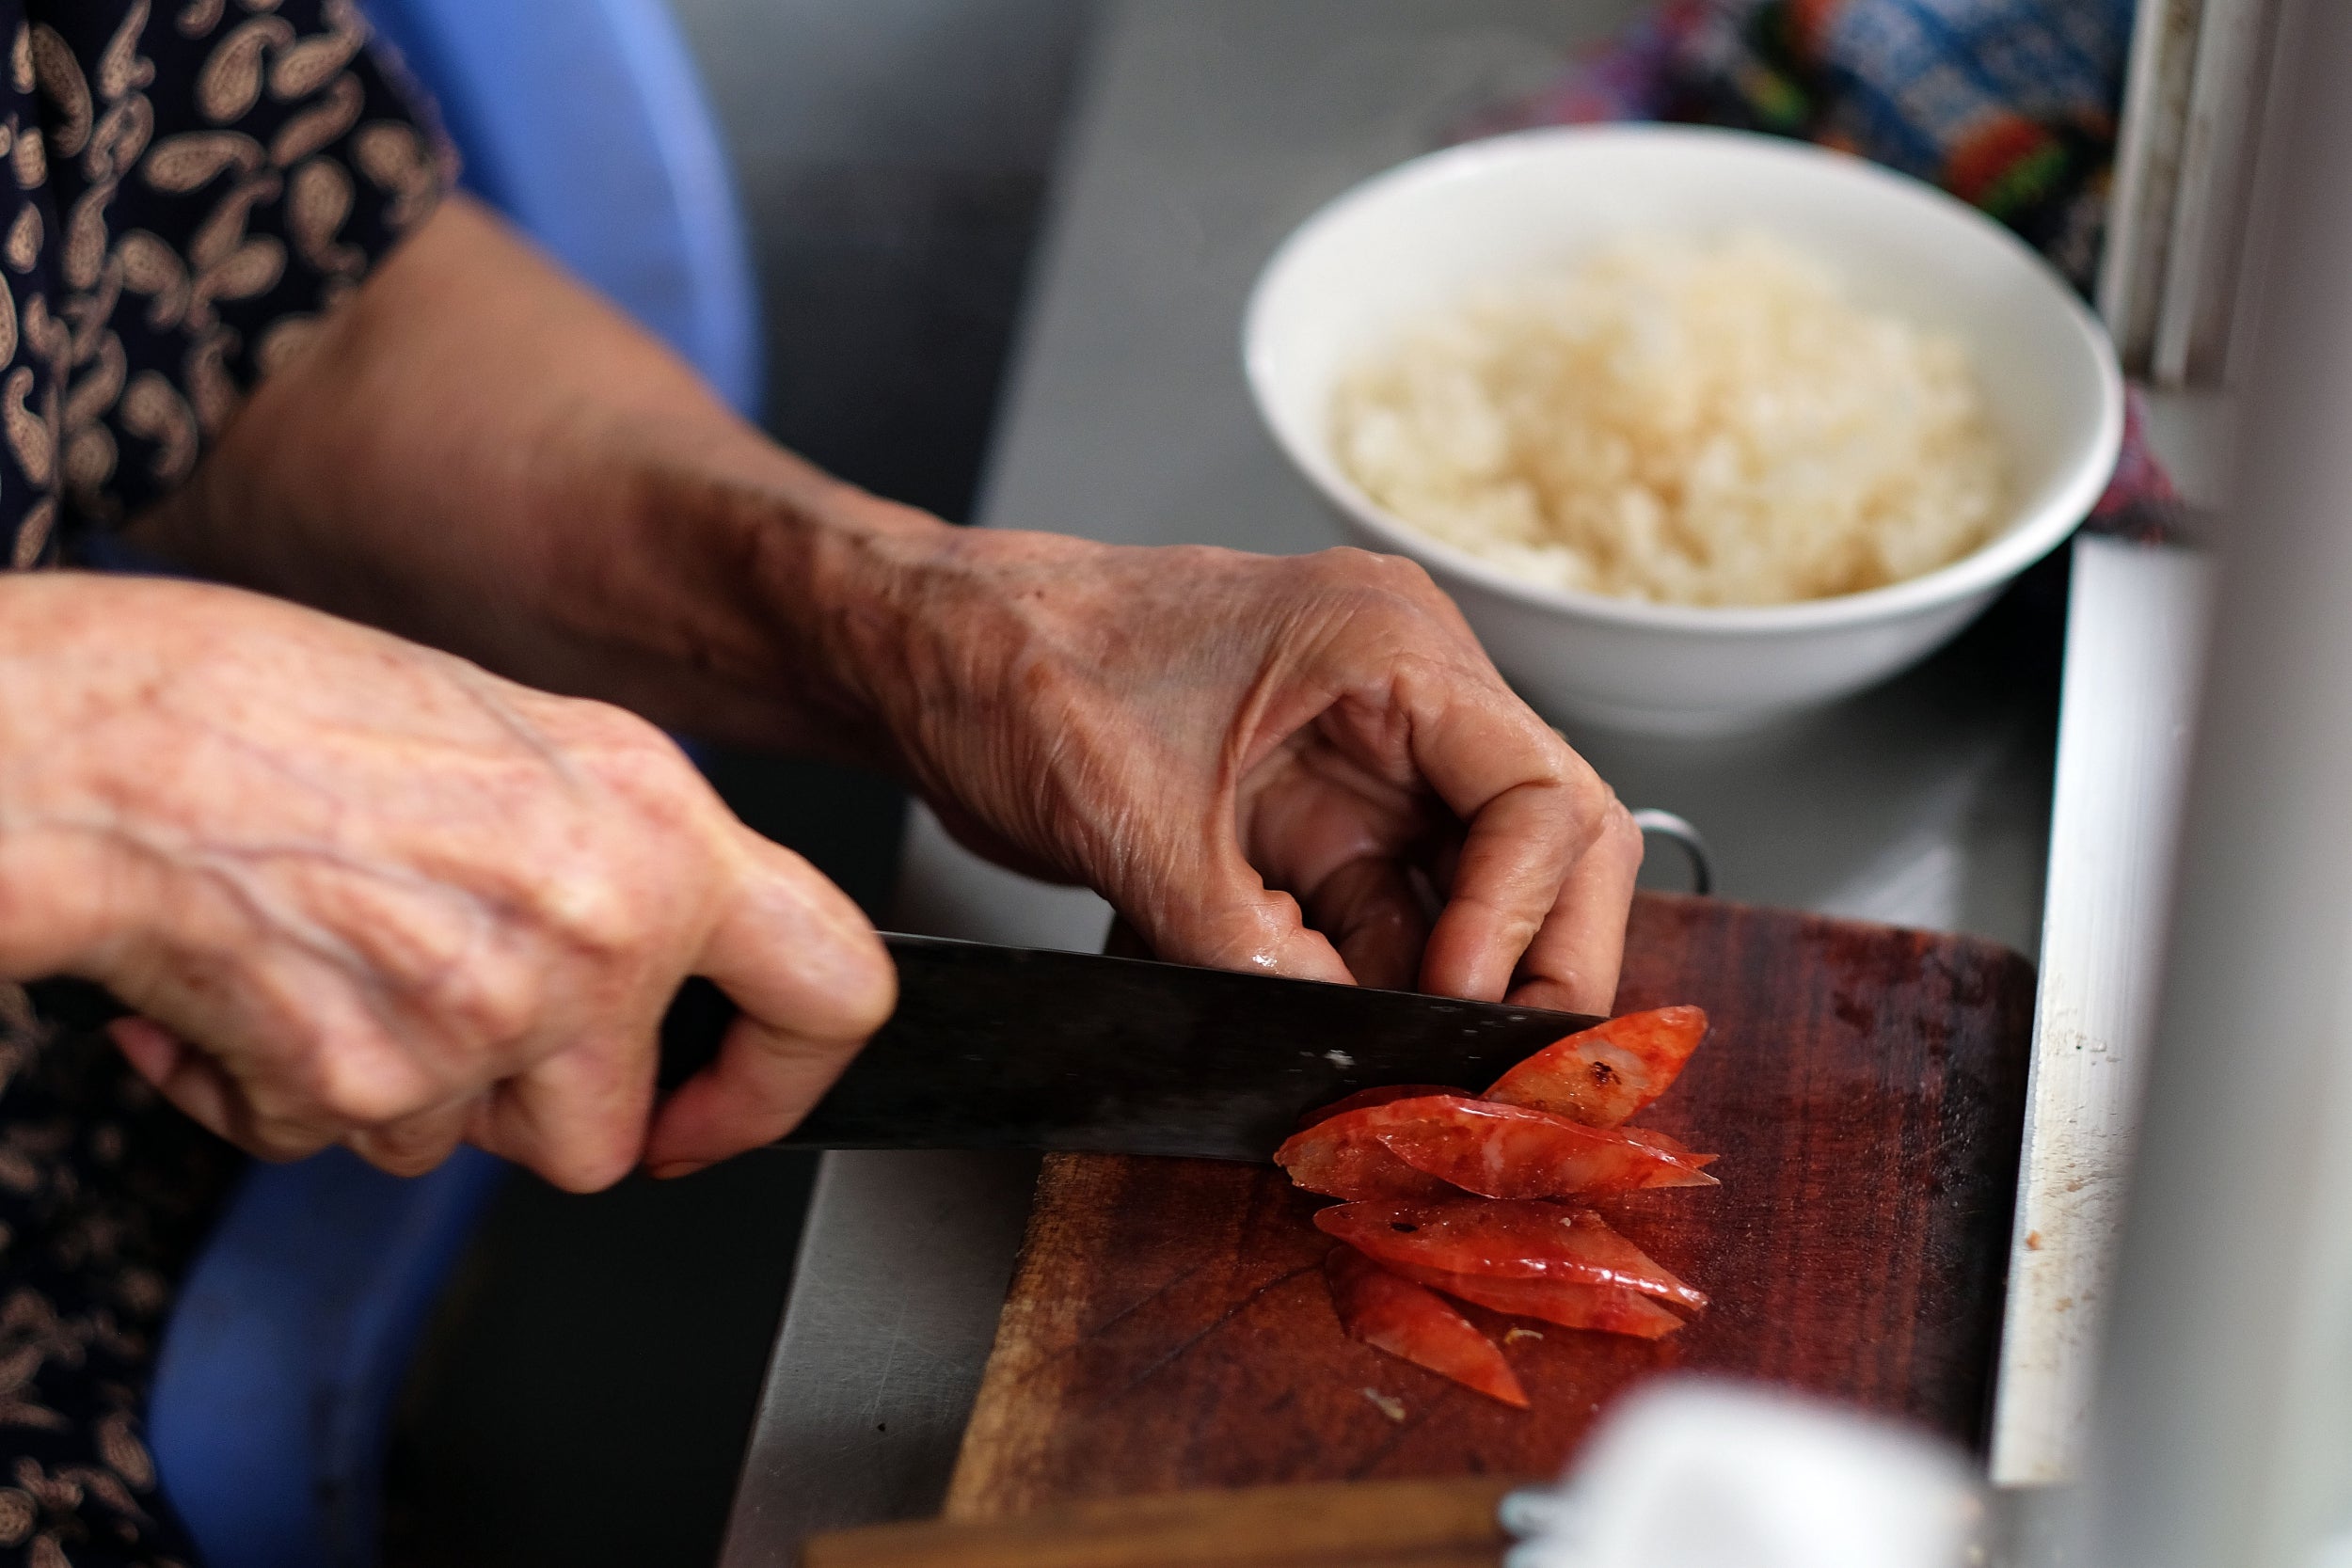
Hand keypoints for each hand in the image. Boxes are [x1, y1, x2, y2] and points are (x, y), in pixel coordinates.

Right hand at [0, 573, 892, 1186]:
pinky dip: (283, 1089)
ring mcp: (485, 1019)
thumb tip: (656, 957)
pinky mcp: (363, 1087)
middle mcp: (598, 930)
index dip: (780, 1077)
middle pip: (607, 1134)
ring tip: (323, 955)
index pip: (836, 988)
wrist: (105, 737)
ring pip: (459, 1147)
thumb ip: (615, 856)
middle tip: (442, 1020)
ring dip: (391, 1087)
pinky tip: (252, 984)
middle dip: (524, 1110)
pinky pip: (339, 1142)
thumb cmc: (280, 701)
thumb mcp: (522, 738)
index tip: (720, 1104)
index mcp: (660, 829)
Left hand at [843, 517, 1641, 1011]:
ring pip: (1477, 900)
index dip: (1521, 919)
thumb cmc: (1012, 662)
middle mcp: (1404, 701)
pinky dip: (1380, 995)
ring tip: (1418, 1083)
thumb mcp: (1130, 815)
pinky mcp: (1311, 829)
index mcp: (1387, 645)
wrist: (923, 656)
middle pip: (1550, 848)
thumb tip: (1340, 1052)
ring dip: (1455, 994)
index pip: (1542, 793)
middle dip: (1536, 967)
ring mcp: (1363, 768)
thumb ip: (1247, 944)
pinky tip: (1354, 1052)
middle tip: (1496, 1072)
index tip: (1454, 1007)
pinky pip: (1387, 926)